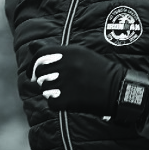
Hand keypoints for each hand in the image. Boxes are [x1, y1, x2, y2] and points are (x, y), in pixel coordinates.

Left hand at [31, 44, 148, 126]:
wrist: (117, 89)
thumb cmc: (97, 71)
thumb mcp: (79, 54)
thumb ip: (54, 51)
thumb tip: (31, 46)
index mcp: (70, 52)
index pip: (40, 55)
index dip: (33, 64)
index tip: (33, 73)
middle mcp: (67, 65)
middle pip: (40, 73)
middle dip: (41, 79)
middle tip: (51, 84)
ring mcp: (67, 83)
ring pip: (44, 88)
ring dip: (50, 91)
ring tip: (63, 92)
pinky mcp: (69, 99)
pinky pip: (51, 102)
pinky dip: (56, 103)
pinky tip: (67, 101)